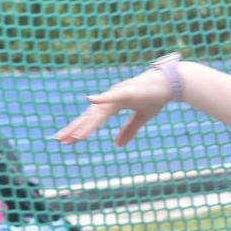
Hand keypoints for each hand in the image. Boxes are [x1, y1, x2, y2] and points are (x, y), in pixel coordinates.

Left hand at [53, 68, 173, 145]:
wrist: (171, 84)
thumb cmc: (156, 98)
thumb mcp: (141, 118)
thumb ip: (128, 131)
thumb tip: (117, 145)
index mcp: (114, 105)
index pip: (93, 119)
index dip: (80, 129)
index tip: (67, 141)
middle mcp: (111, 99)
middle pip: (90, 116)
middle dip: (75, 129)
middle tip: (59, 141)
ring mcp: (118, 94)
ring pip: (99, 112)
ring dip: (87, 124)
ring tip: (76, 137)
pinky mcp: (127, 91)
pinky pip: (112, 97)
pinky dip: (102, 99)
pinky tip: (90, 100)